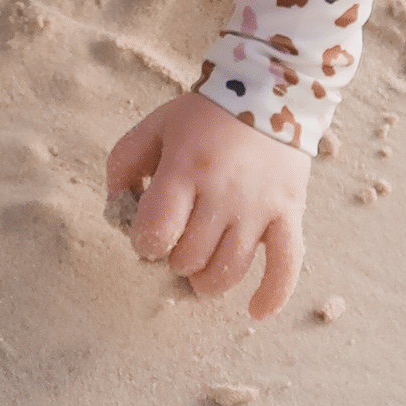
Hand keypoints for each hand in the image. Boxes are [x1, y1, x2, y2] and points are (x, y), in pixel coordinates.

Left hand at [107, 93, 309, 318]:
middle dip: (175, 259)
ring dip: (207, 279)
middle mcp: (222, 192)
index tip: (149, 235)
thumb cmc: (203, 117)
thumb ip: (123, 165)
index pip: (156, 232)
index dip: (145, 243)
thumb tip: (116, 207)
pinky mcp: (289, 213)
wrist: (269, 92)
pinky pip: (286, 265)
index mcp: (185, 169)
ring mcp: (259, 206)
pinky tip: (255, 312)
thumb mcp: (153, 127)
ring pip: (228, 270)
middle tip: (178, 242)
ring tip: (201, 268)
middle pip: (189, 258)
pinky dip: (271, 295)